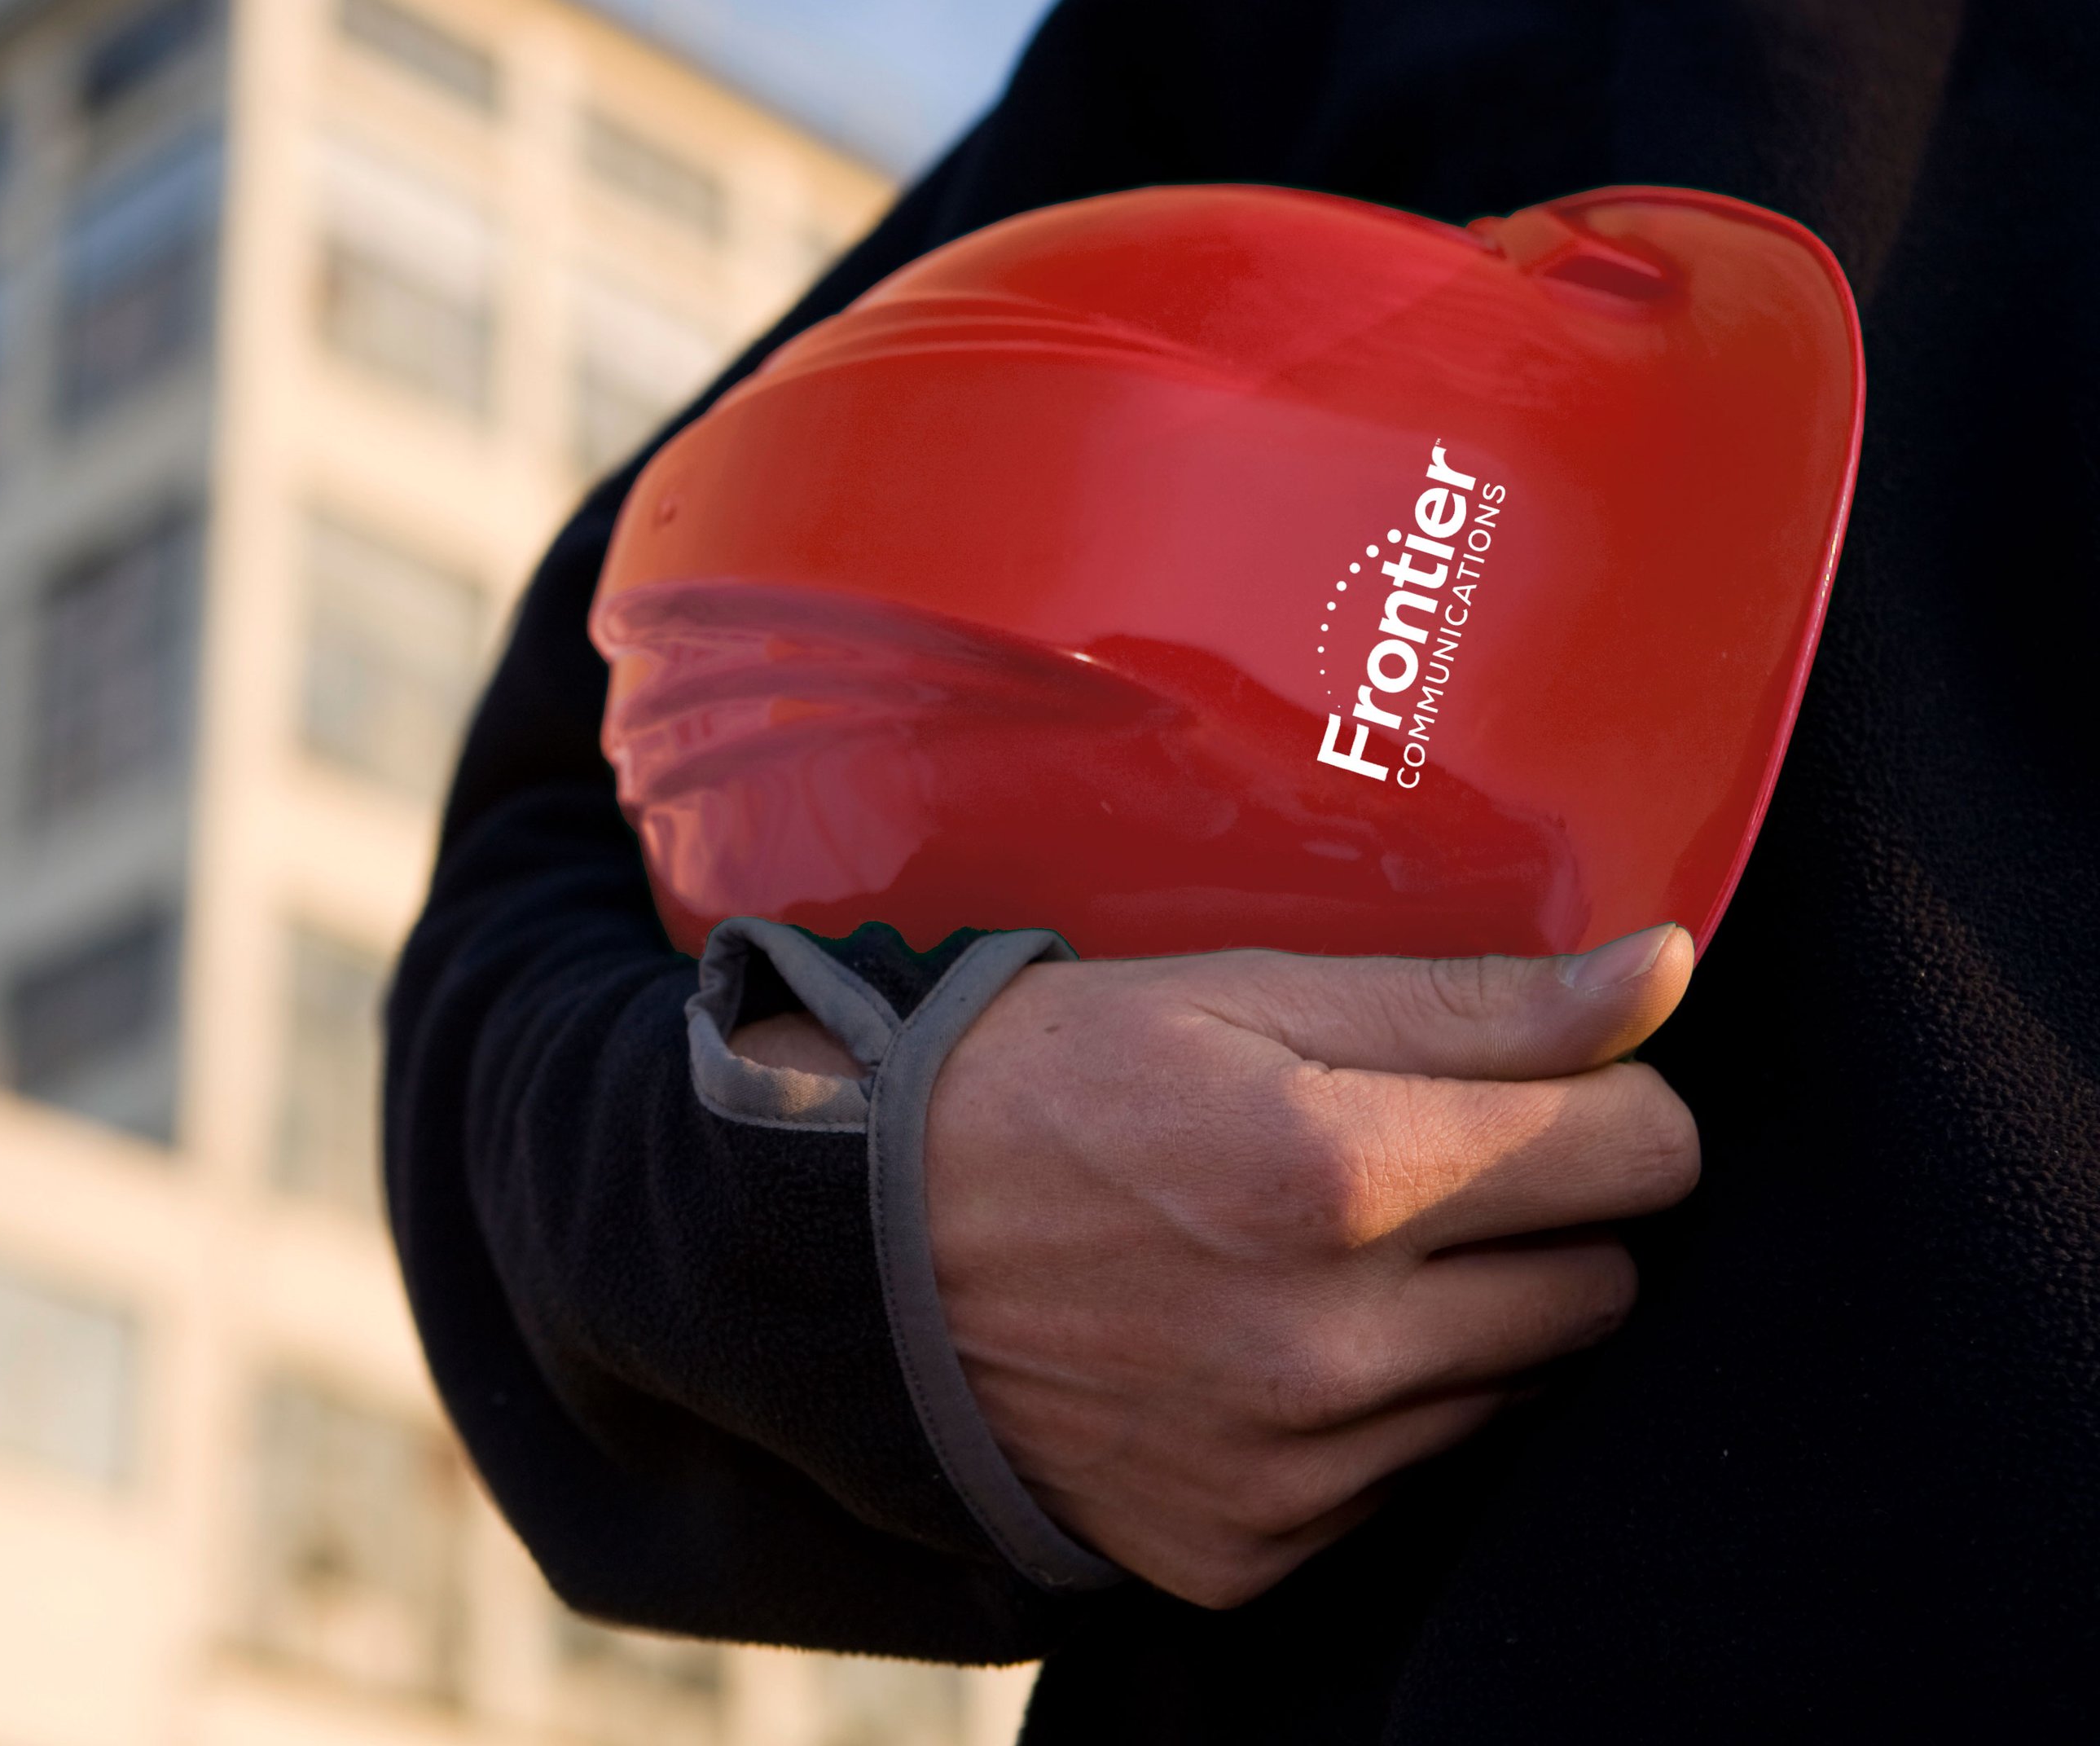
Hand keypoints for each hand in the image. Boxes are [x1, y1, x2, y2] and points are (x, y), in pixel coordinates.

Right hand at [734, 926, 1698, 1607]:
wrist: (857, 1249)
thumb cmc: (1049, 1084)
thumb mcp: (1240, 994)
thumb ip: (1473, 997)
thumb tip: (1667, 974)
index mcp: (1334, 1174)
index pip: (1645, 1151)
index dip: (1612, 1099)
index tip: (1546, 1085)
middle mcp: (1330, 1347)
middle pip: (1606, 1284)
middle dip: (1541, 1214)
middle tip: (1414, 1165)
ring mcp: (1293, 1468)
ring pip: (1520, 1392)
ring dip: (1464, 1322)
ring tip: (1327, 1254)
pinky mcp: (1254, 1551)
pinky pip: (1413, 1483)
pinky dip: (1374, 1416)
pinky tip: (1270, 1342)